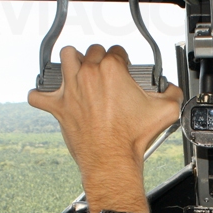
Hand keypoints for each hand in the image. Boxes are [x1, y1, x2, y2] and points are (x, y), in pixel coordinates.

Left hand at [28, 45, 182, 212]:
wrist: (113, 160)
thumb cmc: (132, 138)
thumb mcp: (165, 111)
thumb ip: (173, 93)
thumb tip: (173, 89)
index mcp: (112, 70)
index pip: (117, 51)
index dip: (123, 61)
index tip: (125, 73)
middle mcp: (89, 74)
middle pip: (92, 51)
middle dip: (100, 60)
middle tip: (106, 76)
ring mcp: (71, 89)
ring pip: (65, 58)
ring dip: (72, 61)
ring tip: (79, 71)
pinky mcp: (59, 107)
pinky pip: (38, 96)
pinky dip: (41, 95)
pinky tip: (48, 96)